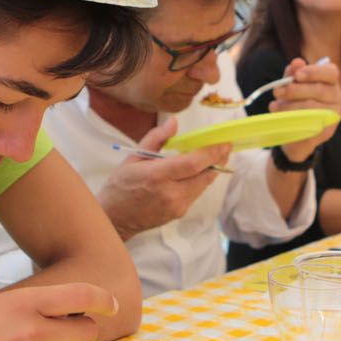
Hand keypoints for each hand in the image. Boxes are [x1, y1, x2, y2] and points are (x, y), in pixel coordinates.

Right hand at [97, 119, 230, 238]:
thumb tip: (174, 122)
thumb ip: (156, 138)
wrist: (115, 218)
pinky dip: (199, 181)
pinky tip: (197, 172)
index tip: (224, 142)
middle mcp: (170, 193)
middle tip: (225, 147)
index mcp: (157, 176)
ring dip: (210, 170)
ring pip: (203, 185)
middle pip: (205, 175)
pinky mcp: (179, 213)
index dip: (212, 153)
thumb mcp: (134, 157)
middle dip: (218, 160)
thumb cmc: (121, 185)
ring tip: (214, 156)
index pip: (193, 163)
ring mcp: (176, 206)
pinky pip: (196, 193)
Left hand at [267, 56, 340, 161]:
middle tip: (277, 91)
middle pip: (319, 90)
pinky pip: (310, 126)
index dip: (314, 72)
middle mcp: (337, 96)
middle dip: (295, 90)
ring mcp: (334, 115)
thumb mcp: (293, 83)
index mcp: (331, 81)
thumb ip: (293, 73)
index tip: (297, 75)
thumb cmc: (297, 98)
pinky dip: (294, 122)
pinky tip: (281, 120)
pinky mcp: (327, 131)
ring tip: (274, 106)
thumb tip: (296, 63)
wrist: (298, 127)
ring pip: (314, 109)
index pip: (330, 72)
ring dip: (290, 107)